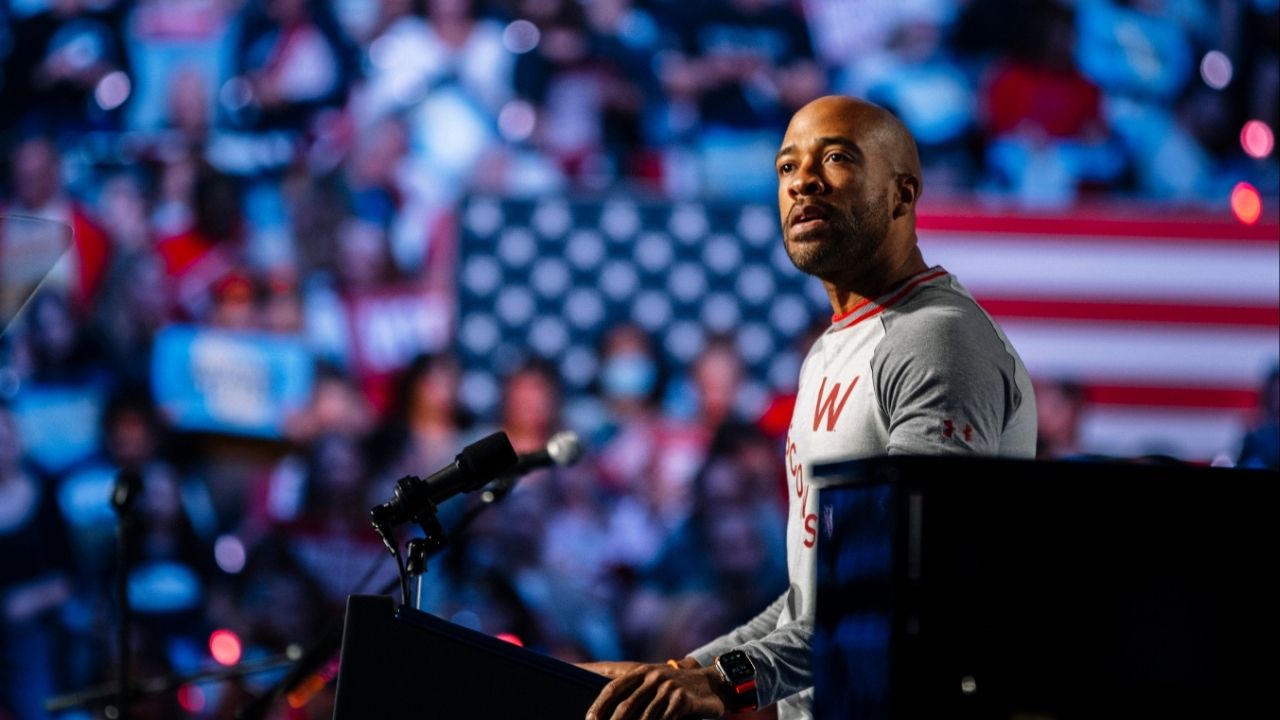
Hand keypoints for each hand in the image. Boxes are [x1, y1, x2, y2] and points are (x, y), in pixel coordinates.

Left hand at [585, 662, 729, 719]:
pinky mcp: (681, 700)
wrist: (712, 684)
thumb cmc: (677, 687)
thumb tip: (613, 713)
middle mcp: (653, 677)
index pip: (614, 688)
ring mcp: (668, 688)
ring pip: (644, 718)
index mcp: (642, 671)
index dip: (599, 706)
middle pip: (625, 706)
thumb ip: (636, 692)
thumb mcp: (656, 682)